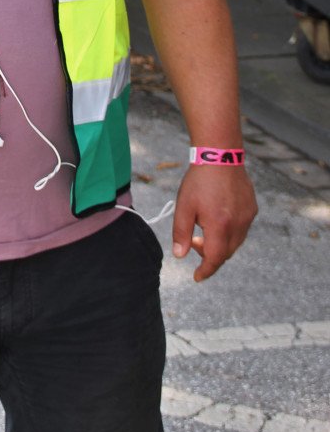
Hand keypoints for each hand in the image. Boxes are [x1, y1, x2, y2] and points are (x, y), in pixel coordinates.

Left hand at [172, 164, 257, 281]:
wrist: (220, 154)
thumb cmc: (199, 180)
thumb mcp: (184, 206)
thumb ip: (182, 233)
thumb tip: (180, 256)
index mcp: (220, 226)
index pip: (215, 258)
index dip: (206, 270)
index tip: (197, 277)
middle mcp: (238, 225)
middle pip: (226, 252)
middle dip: (210, 254)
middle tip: (194, 243)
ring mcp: (248, 217)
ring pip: (235, 242)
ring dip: (220, 243)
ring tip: (204, 228)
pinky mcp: (252, 208)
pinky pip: (242, 228)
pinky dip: (230, 231)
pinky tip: (218, 217)